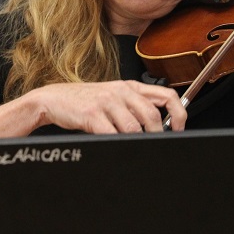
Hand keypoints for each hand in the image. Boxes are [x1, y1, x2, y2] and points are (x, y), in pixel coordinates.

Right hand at [29, 80, 186, 133]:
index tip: (179, 128)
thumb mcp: (114, 98)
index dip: (178, 114)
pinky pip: (112, 133)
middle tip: (154, 144)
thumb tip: (158, 127)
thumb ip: (135, 107)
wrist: (54, 99)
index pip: (166, 95)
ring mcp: (107, 101)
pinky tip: (116, 144)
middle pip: (152, 115)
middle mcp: (121, 91)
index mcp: (130, 87)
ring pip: (134, 127)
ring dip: (137, 140)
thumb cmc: (86, 102)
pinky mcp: (92, 113)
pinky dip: (118, 142)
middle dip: (157, 134)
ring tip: (133, 146)